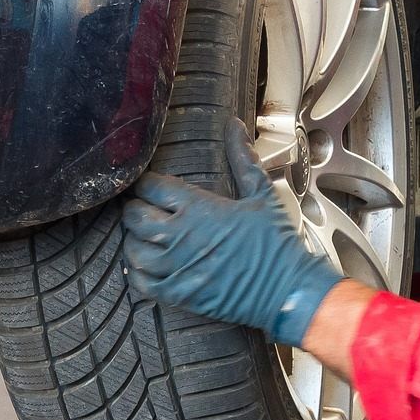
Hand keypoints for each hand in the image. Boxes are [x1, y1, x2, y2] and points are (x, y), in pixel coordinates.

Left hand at [122, 119, 343, 346]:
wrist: (287, 289)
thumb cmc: (275, 242)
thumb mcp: (261, 194)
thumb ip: (242, 158)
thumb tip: (234, 125)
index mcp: (198, 207)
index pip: (151, 186)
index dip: (146, 183)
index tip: (149, 185)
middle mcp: (180, 236)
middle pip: (134, 216)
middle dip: (134, 209)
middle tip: (142, 209)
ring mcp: (176, 267)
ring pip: (133, 249)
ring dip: (134, 240)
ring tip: (144, 236)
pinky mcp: (178, 294)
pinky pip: (141, 282)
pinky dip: (137, 272)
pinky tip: (146, 265)